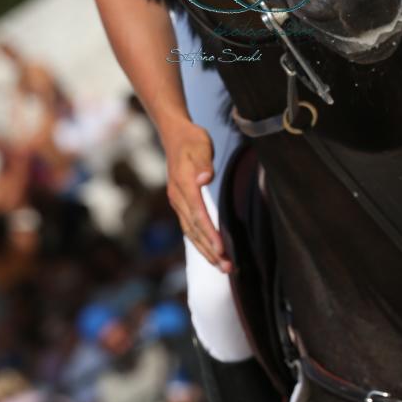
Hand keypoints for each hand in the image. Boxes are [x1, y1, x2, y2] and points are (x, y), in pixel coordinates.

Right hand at [162, 120, 231, 272]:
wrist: (174, 134)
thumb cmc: (191, 139)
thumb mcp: (200, 144)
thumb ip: (203, 162)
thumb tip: (205, 179)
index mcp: (183, 184)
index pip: (198, 214)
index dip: (210, 233)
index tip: (222, 249)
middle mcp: (178, 197)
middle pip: (194, 229)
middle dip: (210, 250)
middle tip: (228, 267)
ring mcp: (177, 202)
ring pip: (191, 232)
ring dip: (206, 251)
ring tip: (223, 267)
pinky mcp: (181, 204)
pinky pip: (190, 227)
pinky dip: (201, 242)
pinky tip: (211, 253)